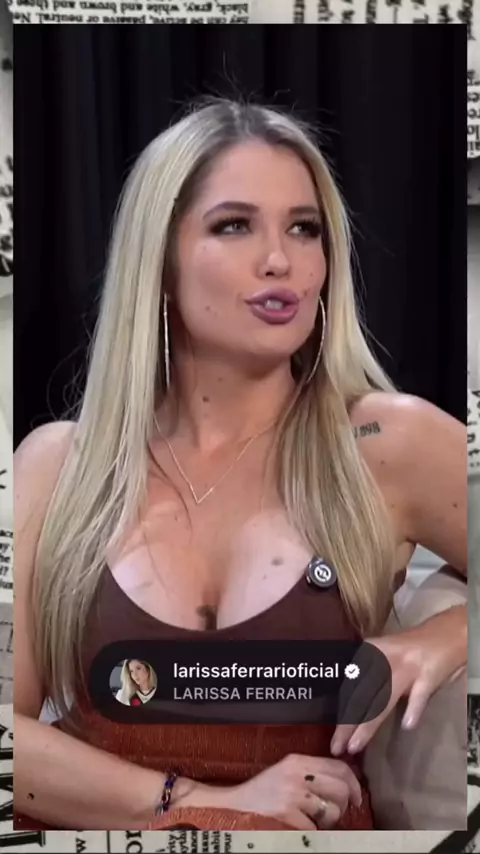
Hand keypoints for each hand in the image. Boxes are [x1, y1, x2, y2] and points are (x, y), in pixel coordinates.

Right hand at [188, 753, 362, 830]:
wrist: (235, 803)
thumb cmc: (264, 788)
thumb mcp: (288, 770)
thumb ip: (312, 770)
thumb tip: (346, 780)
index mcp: (298, 760)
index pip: (339, 766)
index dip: (354, 783)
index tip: (356, 797)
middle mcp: (297, 774)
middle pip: (340, 788)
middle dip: (344, 804)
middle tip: (337, 812)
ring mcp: (292, 794)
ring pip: (332, 810)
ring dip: (330, 821)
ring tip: (319, 821)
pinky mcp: (287, 815)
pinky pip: (315, 828)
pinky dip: (314, 832)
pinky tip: (305, 828)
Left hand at [331, 604, 466, 756]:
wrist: (447, 633)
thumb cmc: (411, 647)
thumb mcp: (384, 653)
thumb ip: (367, 672)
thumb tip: (347, 701)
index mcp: (371, 652)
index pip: (350, 685)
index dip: (341, 710)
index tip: (333, 735)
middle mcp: (385, 659)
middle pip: (362, 696)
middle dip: (348, 723)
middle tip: (337, 747)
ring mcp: (407, 668)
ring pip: (383, 699)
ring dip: (368, 724)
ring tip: (356, 745)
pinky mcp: (428, 675)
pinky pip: (419, 695)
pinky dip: (413, 709)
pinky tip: (407, 726)